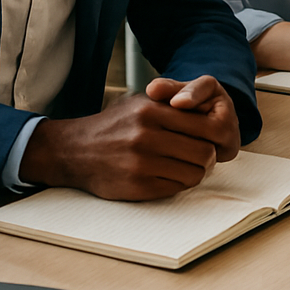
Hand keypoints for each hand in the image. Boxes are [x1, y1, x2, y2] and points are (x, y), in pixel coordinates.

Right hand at [19, 76, 240, 200]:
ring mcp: (141, 164)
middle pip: (204, 151)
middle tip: (206, 155)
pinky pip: (175, 188)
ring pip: (193, 173)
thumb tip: (209, 108)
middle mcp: (146, 137)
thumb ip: (172, 102)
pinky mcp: (135, 187)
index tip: (213, 136)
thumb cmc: (115, 123)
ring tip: (190, 165)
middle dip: (209, 155)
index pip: (204, 125)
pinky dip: (180, 183)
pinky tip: (173, 175)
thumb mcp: (141, 102)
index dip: (214, 133)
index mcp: (152, 112)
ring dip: (197, 171)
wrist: (74, 150)